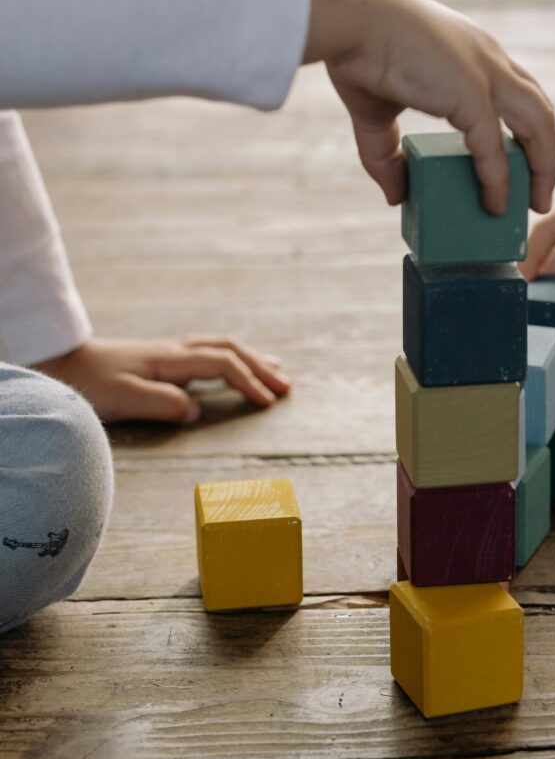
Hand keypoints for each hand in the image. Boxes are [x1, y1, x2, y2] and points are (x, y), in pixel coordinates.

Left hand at [35, 335, 290, 422]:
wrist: (64, 361)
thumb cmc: (92, 382)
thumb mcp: (125, 398)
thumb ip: (164, 404)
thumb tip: (197, 411)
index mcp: (171, 359)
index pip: (223, 365)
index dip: (249, 382)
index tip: (268, 403)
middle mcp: (175, 350)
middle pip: (229, 350)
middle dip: (261, 366)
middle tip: (287, 385)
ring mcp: (170, 352)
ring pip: (221, 348)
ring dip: (251, 358)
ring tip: (276, 370)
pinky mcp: (162, 359)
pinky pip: (209, 353)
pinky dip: (232, 358)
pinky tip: (233, 368)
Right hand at [303, 0, 554, 214]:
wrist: (348, 21)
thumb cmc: (357, 53)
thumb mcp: (376, 113)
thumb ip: (388, 157)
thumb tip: (396, 197)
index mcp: (472, 55)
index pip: (517, 94)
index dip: (526, 131)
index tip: (524, 165)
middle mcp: (489, 59)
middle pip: (540, 109)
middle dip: (546, 153)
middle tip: (539, 194)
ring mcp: (485, 73)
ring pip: (539, 122)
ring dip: (544, 166)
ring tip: (536, 204)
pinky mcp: (471, 92)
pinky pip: (494, 146)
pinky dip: (498, 179)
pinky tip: (494, 204)